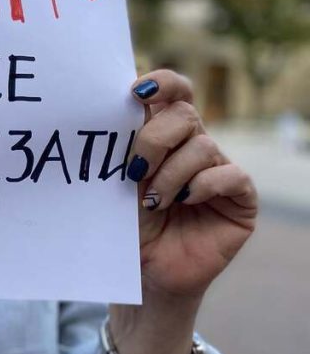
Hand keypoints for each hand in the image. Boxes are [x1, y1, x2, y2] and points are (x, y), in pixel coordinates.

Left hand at [127, 69, 256, 301]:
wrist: (145, 270)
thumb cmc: (128, 222)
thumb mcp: (119, 179)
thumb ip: (124, 146)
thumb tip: (113, 109)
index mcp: (166, 133)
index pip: (175, 92)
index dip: (162, 84)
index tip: (136, 92)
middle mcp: (195, 145)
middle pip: (185, 115)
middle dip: (153, 139)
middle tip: (134, 170)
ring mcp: (219, 169)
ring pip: (202, 147)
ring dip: (170, 175)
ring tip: (153, 202)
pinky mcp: (241, 198)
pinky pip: (229, 175)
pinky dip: (202, 186)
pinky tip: (184, 202)